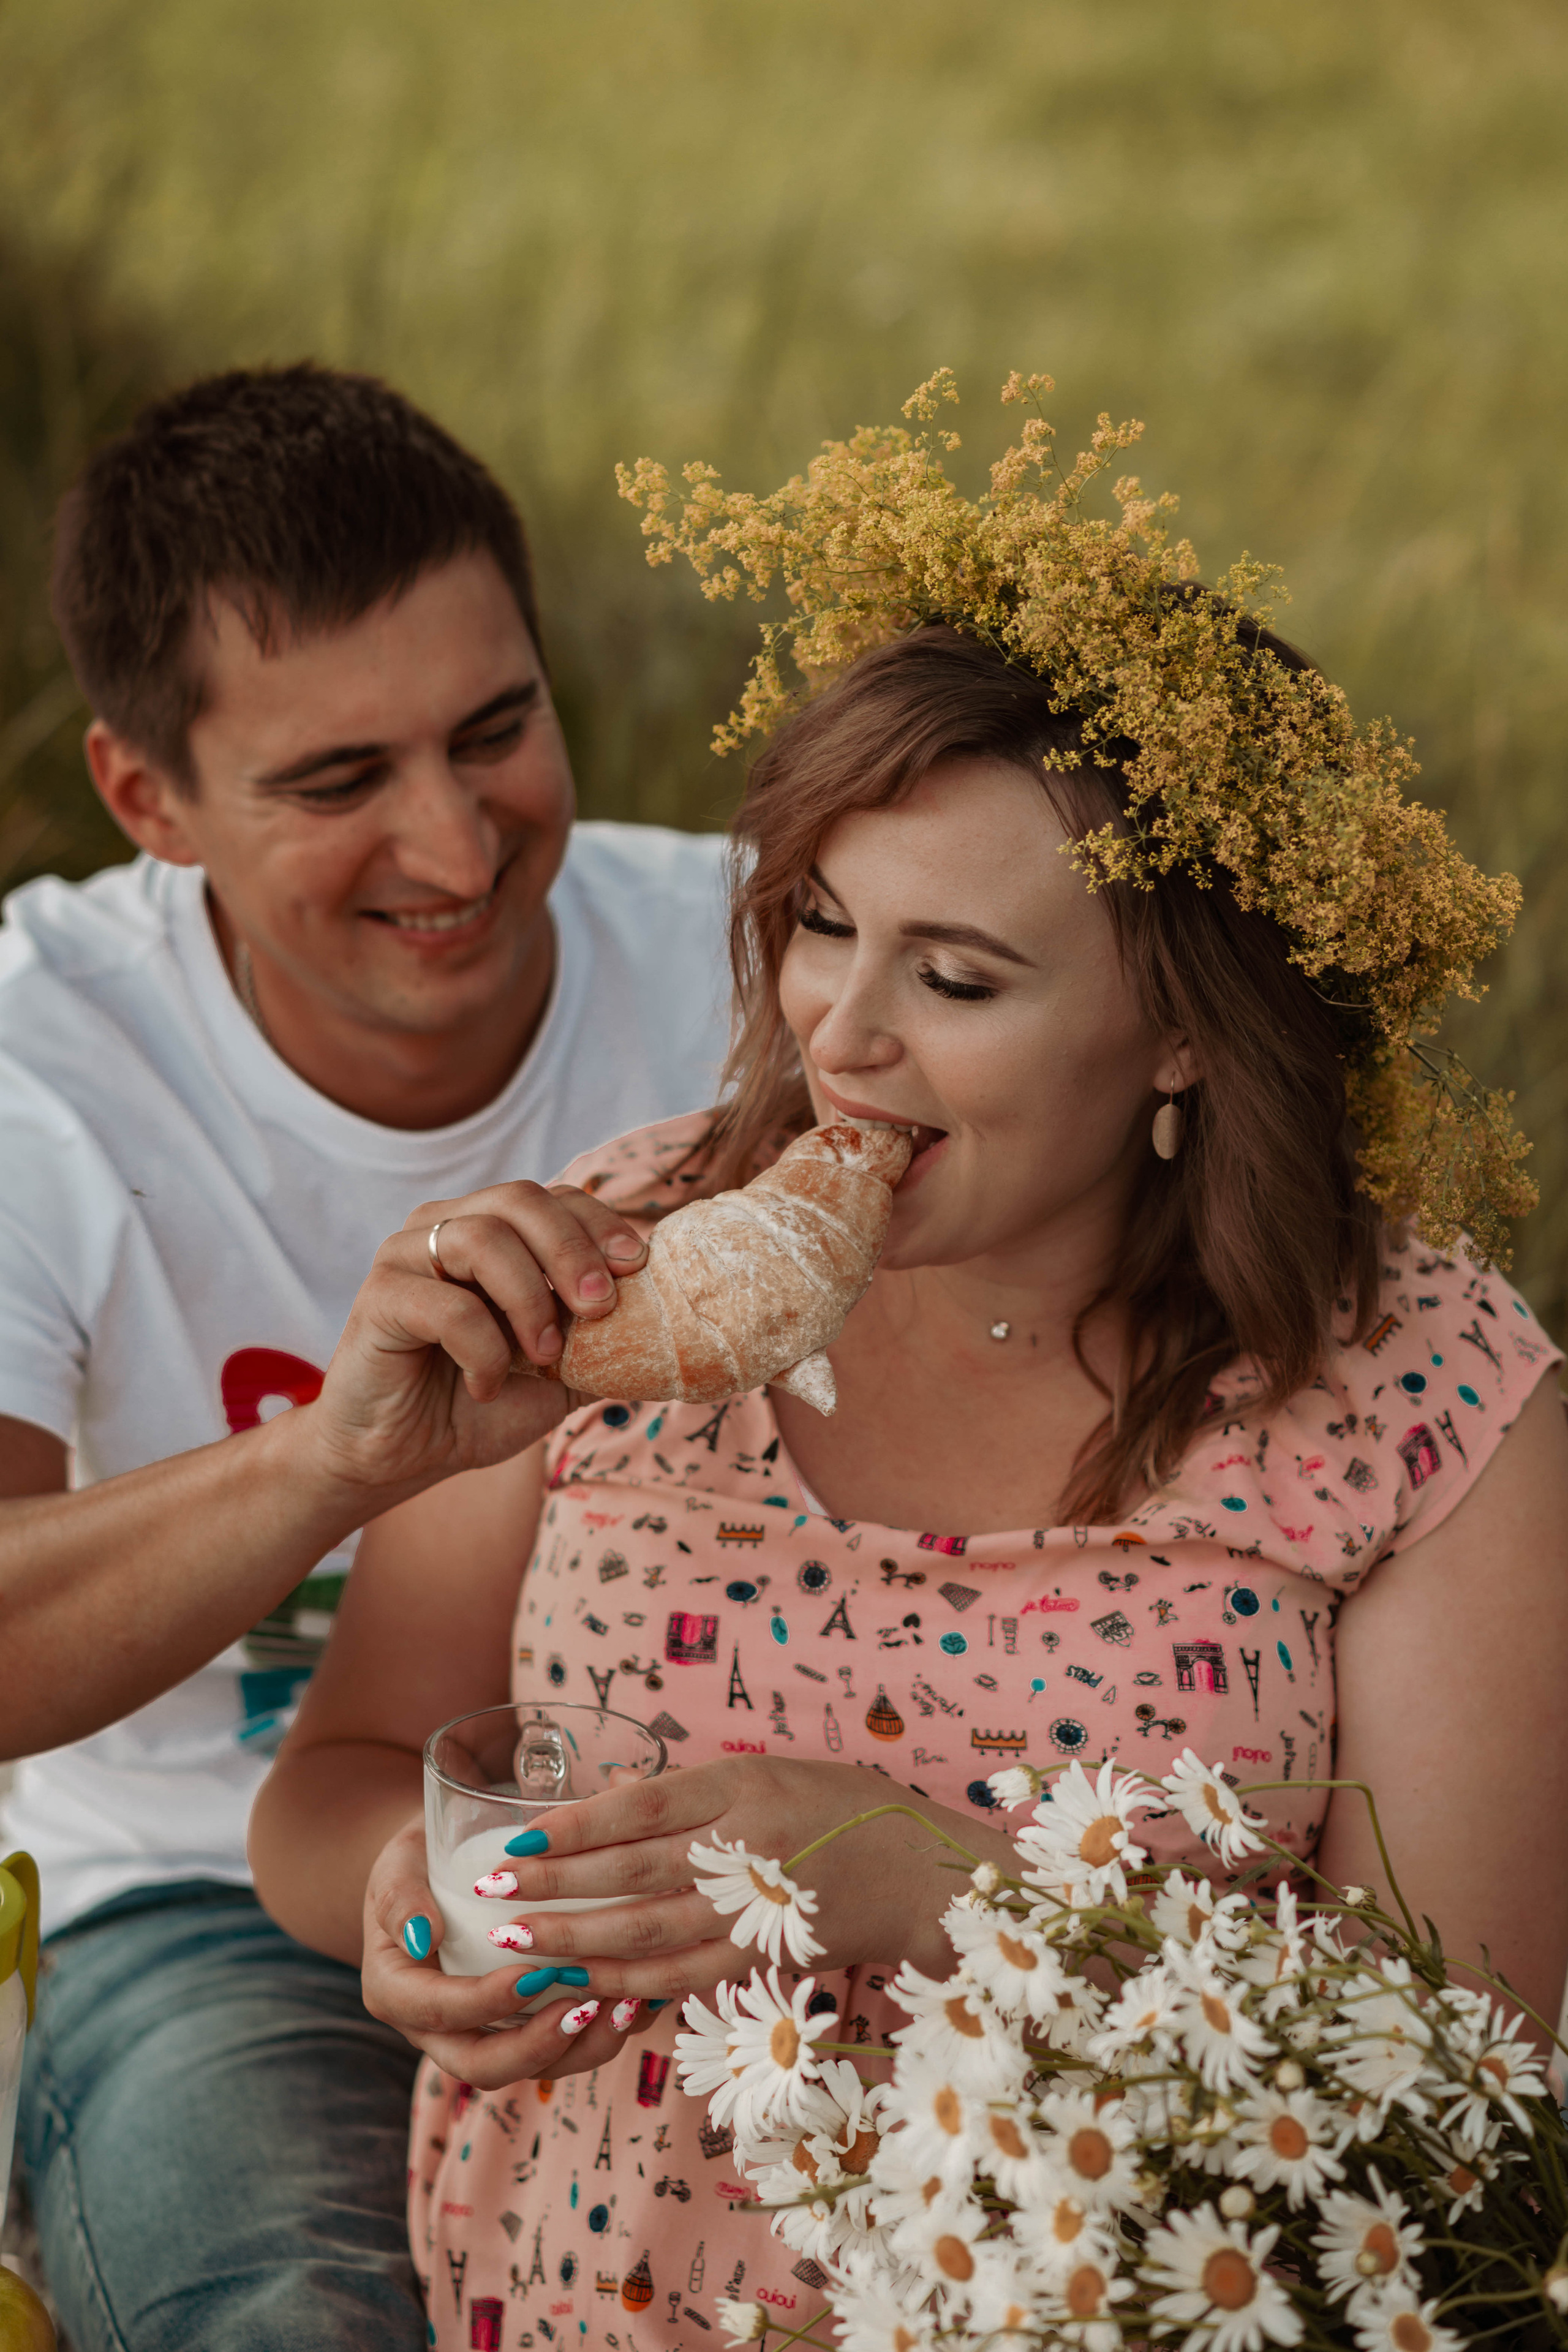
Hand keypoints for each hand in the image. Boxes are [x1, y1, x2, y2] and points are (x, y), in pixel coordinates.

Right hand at [296, 1180, 649, 1507]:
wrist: (400, 1456)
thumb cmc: (477, 1406)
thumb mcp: (560, 1372)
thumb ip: (603, 1340)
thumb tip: (674, 1325)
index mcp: (492, 1229)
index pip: (555, 1198)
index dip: (600, 1223)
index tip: (637, 1267)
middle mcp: (446, 1226)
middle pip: (520, 1200)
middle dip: (572, 1250)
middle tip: (600, 1306)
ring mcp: (407, 1255)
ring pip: (482, 1238)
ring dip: (529, 1298)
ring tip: (543, 1355)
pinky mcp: (379, 1297)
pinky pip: (446, 1304)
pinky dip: (482, 1349)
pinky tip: (485, 1385)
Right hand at [361, 1811, 665, 2091]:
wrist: (436, 1870)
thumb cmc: (416, 1863)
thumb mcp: (397, 1867)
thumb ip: (401, 1898)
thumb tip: (423, 1937)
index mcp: (398, 1995)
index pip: (440, 2015)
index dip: (484, 2003)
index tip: (530, 1975)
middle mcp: (438, 2030)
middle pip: (485, 2065)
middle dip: (539, 2046)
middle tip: (584, 2006)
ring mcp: (484, 2035)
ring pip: (533, 2069)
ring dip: (582, 2047)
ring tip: (623, 2008)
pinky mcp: (523, 2028)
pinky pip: (562, 2048)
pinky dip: (602, 2033)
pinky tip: (639, 2001)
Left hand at [459, 1756, 1010, 2006]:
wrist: (924, 1875)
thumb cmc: (844, 1809)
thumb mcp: (771, 1773)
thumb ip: (694, 1793)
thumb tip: (606, 1803)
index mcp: (746, 1786)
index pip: (639, 1806)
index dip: (572, 1826)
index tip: (515, 1837)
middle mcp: (748, 1847)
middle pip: (631, 1871)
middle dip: (553, 1885)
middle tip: (489, 1892)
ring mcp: (756, 1910)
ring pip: (647, 1931)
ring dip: (574, 1938)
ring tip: (515, 1942)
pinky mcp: (764, 1961)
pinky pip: (682, 1976)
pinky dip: (626, 1982)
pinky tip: (581, 1981)